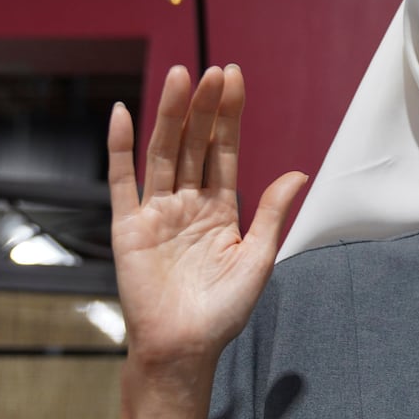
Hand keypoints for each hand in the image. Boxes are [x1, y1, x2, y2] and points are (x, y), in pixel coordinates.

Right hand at [107, 64, 307, 375]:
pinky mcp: (128, 227)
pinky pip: (122, 181)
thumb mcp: (258, 257)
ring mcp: (156, 212)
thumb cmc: (223, 311)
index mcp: (220, 209)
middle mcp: (187, 203)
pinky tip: (122, 112)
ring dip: (170, 114)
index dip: (228, 115)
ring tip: (179, 76)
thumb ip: (272, 212)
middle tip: (213, 70)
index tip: (234, 77)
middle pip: (195, 143)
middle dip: (205, 107)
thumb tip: (298, 172)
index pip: (223, 150)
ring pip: (163, 152)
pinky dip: (120, 147)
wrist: (185, 348)